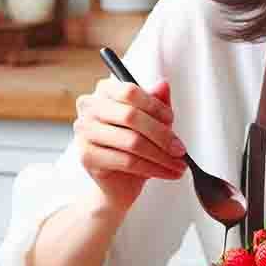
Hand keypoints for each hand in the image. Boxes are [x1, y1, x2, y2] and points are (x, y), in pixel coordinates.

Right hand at [73, 77, 188, 212]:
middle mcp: (89, 108)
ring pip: (131, 142)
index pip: (130, 91)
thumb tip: (163, 85)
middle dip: (161, 135)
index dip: (155, 106)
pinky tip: (166, 172)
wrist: (118, 181)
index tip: (171, 121)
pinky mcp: (87, 157)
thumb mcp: (151, 121)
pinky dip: (153, 169)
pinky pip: (127, 162)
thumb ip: (157, 102)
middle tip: (180, 149)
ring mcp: (84, 132)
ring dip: (161, 156)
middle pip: (130, 116)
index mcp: (105, 91)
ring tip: (178, 165)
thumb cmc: (133, 146)